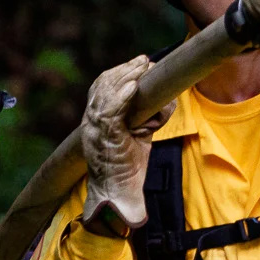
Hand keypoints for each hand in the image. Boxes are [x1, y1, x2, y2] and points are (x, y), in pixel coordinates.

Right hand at [78, 55, 173, 235]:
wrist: (117, 197)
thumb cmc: (127, 172)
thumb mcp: (140, 139)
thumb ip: (149, 121)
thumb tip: (169, 103)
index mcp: (96, 122)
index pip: (101, 89)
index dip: (117, 73)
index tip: (136, 64)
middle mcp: (91, 123)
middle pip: (102, 85)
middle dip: (124, 70)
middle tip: (144, 61)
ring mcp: (94, 130)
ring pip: (105, 93)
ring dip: (125, 76)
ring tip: (141, 66)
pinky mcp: (103, 137)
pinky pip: (110, 110)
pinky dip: (121, 95)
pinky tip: (133, 85)